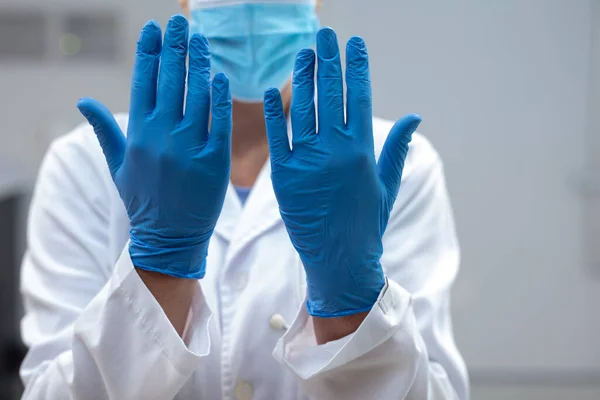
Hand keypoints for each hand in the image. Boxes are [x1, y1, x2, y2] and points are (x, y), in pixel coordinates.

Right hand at [77, 15, 231, 278]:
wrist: (168, 239)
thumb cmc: (143, 201)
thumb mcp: (118, 166)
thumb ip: (105, 130)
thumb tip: (84, 100)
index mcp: (138, 135)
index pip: (142, 82)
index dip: (149, 52)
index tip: (155, 28)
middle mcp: (162, 137)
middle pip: (170, 82)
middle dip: (175, 48)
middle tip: (181, 22)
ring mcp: (189, 148)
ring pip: (196, 96)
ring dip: (199, 63)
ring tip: (201, 39)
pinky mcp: (214, 161)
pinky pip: (219, 122)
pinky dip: (220, 97)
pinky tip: (220, 75)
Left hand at [264, 27, 420, 317]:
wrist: (340, 261)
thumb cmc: (367, 223)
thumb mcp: (387, 185)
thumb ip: (396, 148)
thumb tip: (413, 115)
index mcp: (362, 151)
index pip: (359, 97)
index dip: (356, 67)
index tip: (354, 43)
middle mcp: (335, 151)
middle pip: (330, 94)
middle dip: (328, 60)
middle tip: (324, 34)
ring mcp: (307, 163)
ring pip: (303, 109)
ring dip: (302, 77)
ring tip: (302, 53)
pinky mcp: (284, 176)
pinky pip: (277, 136)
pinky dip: (274, 112)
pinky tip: (272, 89)